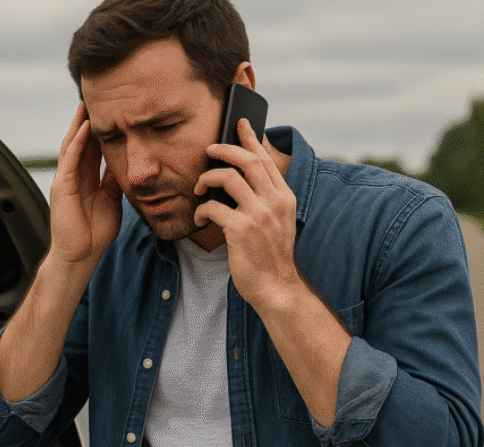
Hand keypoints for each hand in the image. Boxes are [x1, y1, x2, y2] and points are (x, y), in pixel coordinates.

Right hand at [48, 102, 122, 269]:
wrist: (81, 255)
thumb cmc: (95, 234)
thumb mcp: (112, 200)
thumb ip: (115, 181)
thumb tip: (127, 163)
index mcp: (87, 179)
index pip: (94, 148)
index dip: (102, 130)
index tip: (113, 111)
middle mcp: (74, 175)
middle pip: (82, 141)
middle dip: (89, 119)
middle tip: (98, 97)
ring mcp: (66, 179)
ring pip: (73, 144)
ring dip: (80, 122)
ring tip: (88, 102)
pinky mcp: (62, 185)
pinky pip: (70, 158)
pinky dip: (77, 140)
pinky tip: (86, 125)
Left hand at [193, 118, 301, 309]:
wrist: (277, 287)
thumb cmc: (271, 256)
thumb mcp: (277, 222)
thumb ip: (265, 199)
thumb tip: (243, 179)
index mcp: (284, 197)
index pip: (266, 159)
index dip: (251, 138)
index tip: (240, 123)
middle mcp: (274, 201)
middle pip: (247, 160)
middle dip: (224, 149)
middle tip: (208, 150)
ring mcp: (258, 214)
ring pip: (228, 178)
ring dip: (207, 179)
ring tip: (199, 188)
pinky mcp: (241, 230)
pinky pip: (213, 207)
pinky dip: (202, 210)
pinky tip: (201, 219)